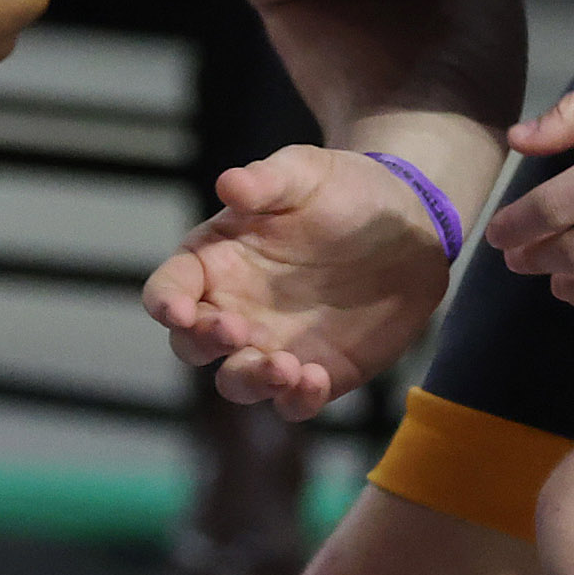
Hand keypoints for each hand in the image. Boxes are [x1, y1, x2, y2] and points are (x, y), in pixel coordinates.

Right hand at [142, 146, 450, 421]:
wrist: (407, 223)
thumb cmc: (341, 189)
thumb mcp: (303, 172)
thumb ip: (265, 181)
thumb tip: (230, 183)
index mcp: (214, 260)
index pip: (169, 287)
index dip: (166, 302)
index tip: (178, 311)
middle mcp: (233, 308)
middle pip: (192, 344)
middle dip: (205, 342)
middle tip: (237, 330)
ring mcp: (272, 345)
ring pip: (237, 382)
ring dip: (250, 381)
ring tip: (284, 366)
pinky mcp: (316, 371)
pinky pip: (293, 401)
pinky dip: (296, 400)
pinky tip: (315, 380)